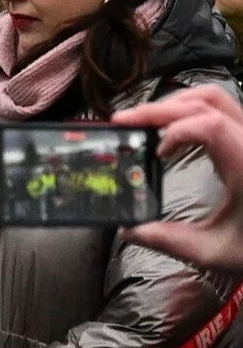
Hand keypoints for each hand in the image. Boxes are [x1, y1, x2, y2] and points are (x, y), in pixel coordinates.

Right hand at [116, 85, 242, 271]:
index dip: (175, 129)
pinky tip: (174, 128)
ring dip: (176, 102)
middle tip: (124, 121)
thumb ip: (170, 240)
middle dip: (160, 108)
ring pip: (215, 96)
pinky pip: (222, 107)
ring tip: (146, 120)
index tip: (156, 153)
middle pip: (206, 101)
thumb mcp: (216, 251)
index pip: (209, 124)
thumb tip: (127, 231)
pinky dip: (191, 109)